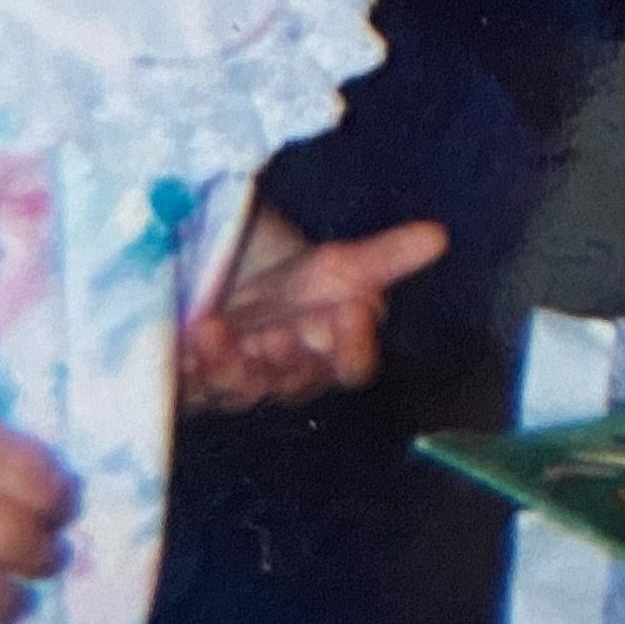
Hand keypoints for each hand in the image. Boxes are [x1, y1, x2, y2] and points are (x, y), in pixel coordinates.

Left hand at [180, 213, 447, 412]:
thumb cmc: (291, 287)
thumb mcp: (337, 265)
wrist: (227, 294)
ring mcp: (238, 385)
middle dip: (287, 357)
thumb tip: (438, 236)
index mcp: (332, 354)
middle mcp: (288, 377)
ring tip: (218, 329)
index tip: (352, 311)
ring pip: (240, 388)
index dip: (353, 346)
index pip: (353, 364)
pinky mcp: (191, 386)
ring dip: (230, 363)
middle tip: (280, 332)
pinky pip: (190, 386)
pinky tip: (186, 335)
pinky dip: (186, 362)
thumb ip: (386, 257)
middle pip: (294, 380)